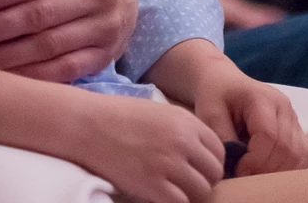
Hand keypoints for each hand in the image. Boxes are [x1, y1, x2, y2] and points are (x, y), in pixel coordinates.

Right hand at [70, 92, 224, 202]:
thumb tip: (199, 154)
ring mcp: (168, 164)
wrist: (88, 124)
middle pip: (214, 173)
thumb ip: (183, 131)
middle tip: (187, 184)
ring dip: (191, 195)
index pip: (219, 151)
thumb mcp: (160, 113)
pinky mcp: (152, 185)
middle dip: (204, 181)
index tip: (199, 169)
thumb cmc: (119, 116)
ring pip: (201, 191)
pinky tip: (161, 196)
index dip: (211, 163)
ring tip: (175, 191)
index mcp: (186, 122)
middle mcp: (183, 142)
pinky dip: (175, 202)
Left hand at [187, 57, 307, 177]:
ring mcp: (294, 118)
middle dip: (266, 171)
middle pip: (287, 149)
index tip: (237, 172)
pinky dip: (289, 170)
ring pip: (299, 154)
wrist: (225, 82)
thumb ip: (222, 139)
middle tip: (245, 180)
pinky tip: (269, 174)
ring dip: (279, 173)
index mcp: (262, 99)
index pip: (269, 136)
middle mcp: (284, 108)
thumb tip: (233, 168)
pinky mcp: (297, 130)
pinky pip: (302, 156)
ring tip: (256, 178)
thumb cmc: (216, 96)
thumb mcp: (210, 114)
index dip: (255, 161)